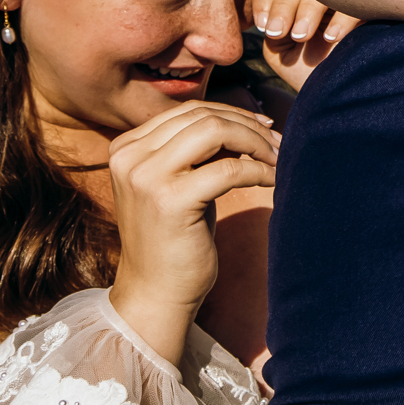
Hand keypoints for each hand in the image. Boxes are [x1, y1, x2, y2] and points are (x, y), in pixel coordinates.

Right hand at [106, 102, 279, 362]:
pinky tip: (274, 181)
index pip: (186, 111)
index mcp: (125, 148)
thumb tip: (247, 122)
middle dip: (247, 125)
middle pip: (201, 116)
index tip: (264, 127)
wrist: (155, 293)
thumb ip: (196, 152)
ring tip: (278, 158)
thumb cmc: (174, 239)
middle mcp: (129, 157)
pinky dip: (259, 170)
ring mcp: (145, 177)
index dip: (231, 113)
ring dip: (255, 142)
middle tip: (278, 142)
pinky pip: (229, 169)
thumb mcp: (178, 184)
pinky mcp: (170, 200)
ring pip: (214, 132)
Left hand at [247, 0, 363, 90]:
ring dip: (307, 8)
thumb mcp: (280, 50)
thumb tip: (264, 4)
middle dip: (282, 5)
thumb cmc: (312, 76)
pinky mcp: (374, 7)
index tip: (262, 27)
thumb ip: (270, 22)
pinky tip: (332, 38)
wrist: (345, 99)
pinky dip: (341, 16)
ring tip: (303, 37)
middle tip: (279, 33)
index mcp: (298, 0)